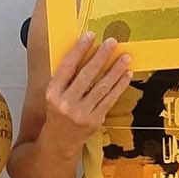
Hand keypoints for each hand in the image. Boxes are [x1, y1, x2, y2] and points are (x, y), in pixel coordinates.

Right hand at [43, 33, 131, 158]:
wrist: (59, 142)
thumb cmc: (57, 114)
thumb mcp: (54, 95)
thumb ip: (66, 77)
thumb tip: (84, 51)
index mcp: (52, 93)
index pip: (67, 67)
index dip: (79, 50)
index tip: (90, 35)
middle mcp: (65, 103)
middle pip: (86, 75)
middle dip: (101, 57)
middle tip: (112, 42)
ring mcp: (81, 113)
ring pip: (101, 87)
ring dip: (115, 70)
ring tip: (125, 57)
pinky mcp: (94, 121)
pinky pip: (109, 100)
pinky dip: (119, 86)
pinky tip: (126, 75)